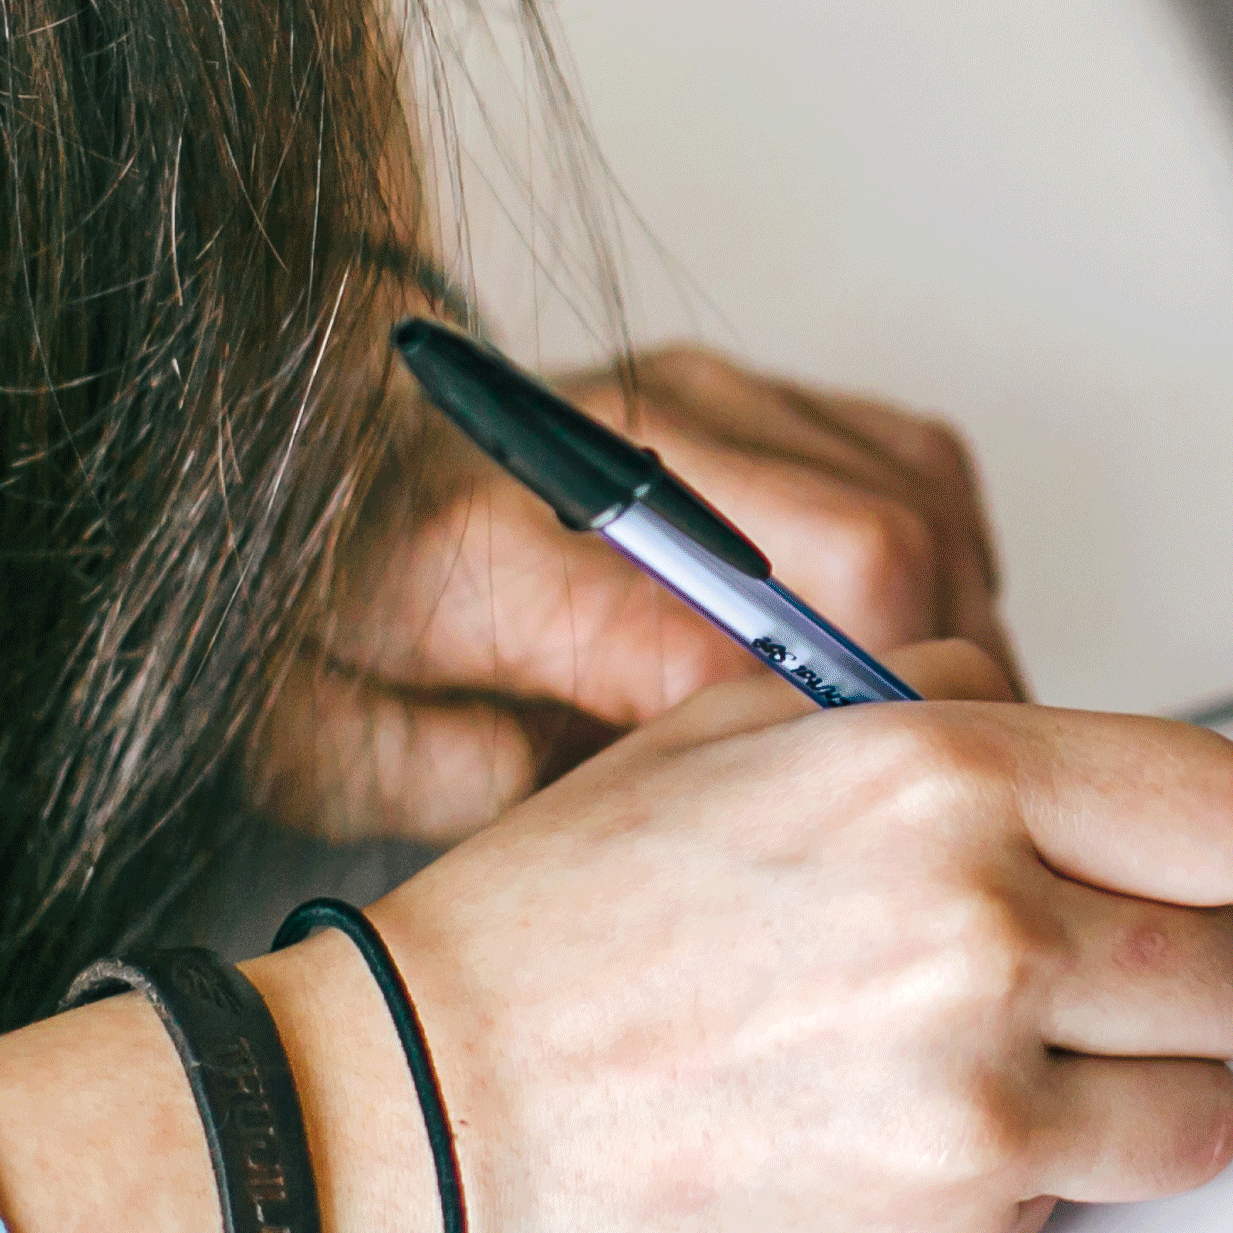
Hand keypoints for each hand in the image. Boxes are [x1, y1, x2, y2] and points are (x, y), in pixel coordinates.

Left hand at [262, 342, 1014, 842]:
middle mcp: (612, 438)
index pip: (708, 646)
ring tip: (918, 746)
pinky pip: (916, 460)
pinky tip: (906, 648)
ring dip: (952, 632)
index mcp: (487, 538)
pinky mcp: (739, 384)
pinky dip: (951, 561)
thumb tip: (618, 803)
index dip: (807, 758)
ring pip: (918, 499)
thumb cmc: (304, 622)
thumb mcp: (316, 745)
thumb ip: (455, 784)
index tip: (837, 847)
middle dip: (921, 700)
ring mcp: (690, 394)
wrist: (280, 453)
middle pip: (867, 549)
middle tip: (913, 816)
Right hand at [354, 641, 1232, 1232]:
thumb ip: (918, 710)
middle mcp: (982, 930)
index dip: (1200, 851)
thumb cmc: (548, 941)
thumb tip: (1038, 717)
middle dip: (1179, 980)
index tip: (1157, 875)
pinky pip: (1085, 1207)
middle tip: (1092, 989)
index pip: (1228, 814)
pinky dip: (1033, 1189)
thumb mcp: (721, 737)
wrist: (423, 1137)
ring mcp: (975, 1100)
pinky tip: (915, 1151)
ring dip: (1139, 1100)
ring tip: (1027, 1082)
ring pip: (1204, 1108)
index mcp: (941, 778)